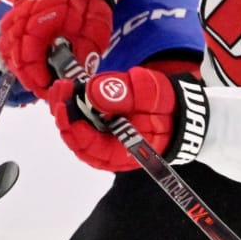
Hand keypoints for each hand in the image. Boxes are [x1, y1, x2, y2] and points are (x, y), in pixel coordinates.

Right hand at [0, 0, 122, 95]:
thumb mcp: (92, 28)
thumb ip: (83, 54)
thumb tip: (77, 77)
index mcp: (39, 24)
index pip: (29, 61)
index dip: (38, 80)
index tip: (50, 90)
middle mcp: (21, 20)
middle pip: (14, 57)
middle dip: (29, 76)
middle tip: (45, 86)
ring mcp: (17, 13)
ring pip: (7, 47)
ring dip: (19, 65)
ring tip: (36, 76)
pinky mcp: (18, 10)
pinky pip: (7, 34)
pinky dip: (14, 50)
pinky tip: (26, 58)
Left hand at [47, 67, 209, 171]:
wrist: (180, 111)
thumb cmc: (168, 108)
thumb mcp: (150, 95)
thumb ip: (123, 95)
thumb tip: (92, 91)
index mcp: (121, 153)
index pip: (89, 147)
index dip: (73, 127)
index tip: (64, 104)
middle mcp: (108, 152)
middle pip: (76, 140)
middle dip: (64, 115)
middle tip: (59, 89)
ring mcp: (103, 141)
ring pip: (75, 131)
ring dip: (65, 109)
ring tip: (61, 86)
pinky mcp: (100, 129)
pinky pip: (80, 122)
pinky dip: (72, 107)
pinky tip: (68, 90)